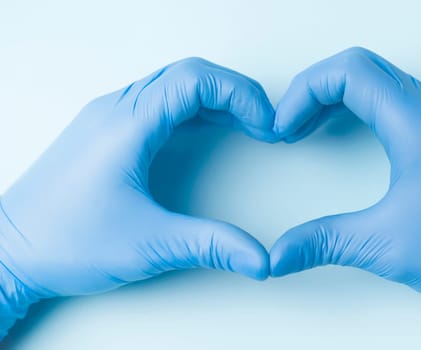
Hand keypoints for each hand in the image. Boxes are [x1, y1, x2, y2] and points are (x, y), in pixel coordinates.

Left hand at [0, 58, 275, 336]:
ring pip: (173, 85)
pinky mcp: (106, 132)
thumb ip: (210, 245)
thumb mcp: (147, 245)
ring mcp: (108, 118)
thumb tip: (259, 257)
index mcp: (127, 124)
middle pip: (189, 74)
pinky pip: (157, 103)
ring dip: (214, 99)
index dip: (241, 94)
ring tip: (244, 126)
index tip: (266, 124)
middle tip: (263, 123)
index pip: (196, 79)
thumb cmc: (64, 242)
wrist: (9, 252)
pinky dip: (192, 110)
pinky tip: (208, 132)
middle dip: (234, 93)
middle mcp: (116, 110)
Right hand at [270, 47, 420, 346]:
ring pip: (374, 78)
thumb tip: (278, 254)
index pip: (349, 72)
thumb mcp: (386, 246)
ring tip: (304, 127)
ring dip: (332, 95)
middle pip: (358, 66)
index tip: (283, 127)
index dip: (304, 91)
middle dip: (312, 89)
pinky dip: (353, 106)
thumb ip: (323, 243)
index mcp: (418, 124)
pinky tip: (338, 132)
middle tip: (288, 124)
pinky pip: (388, 97)